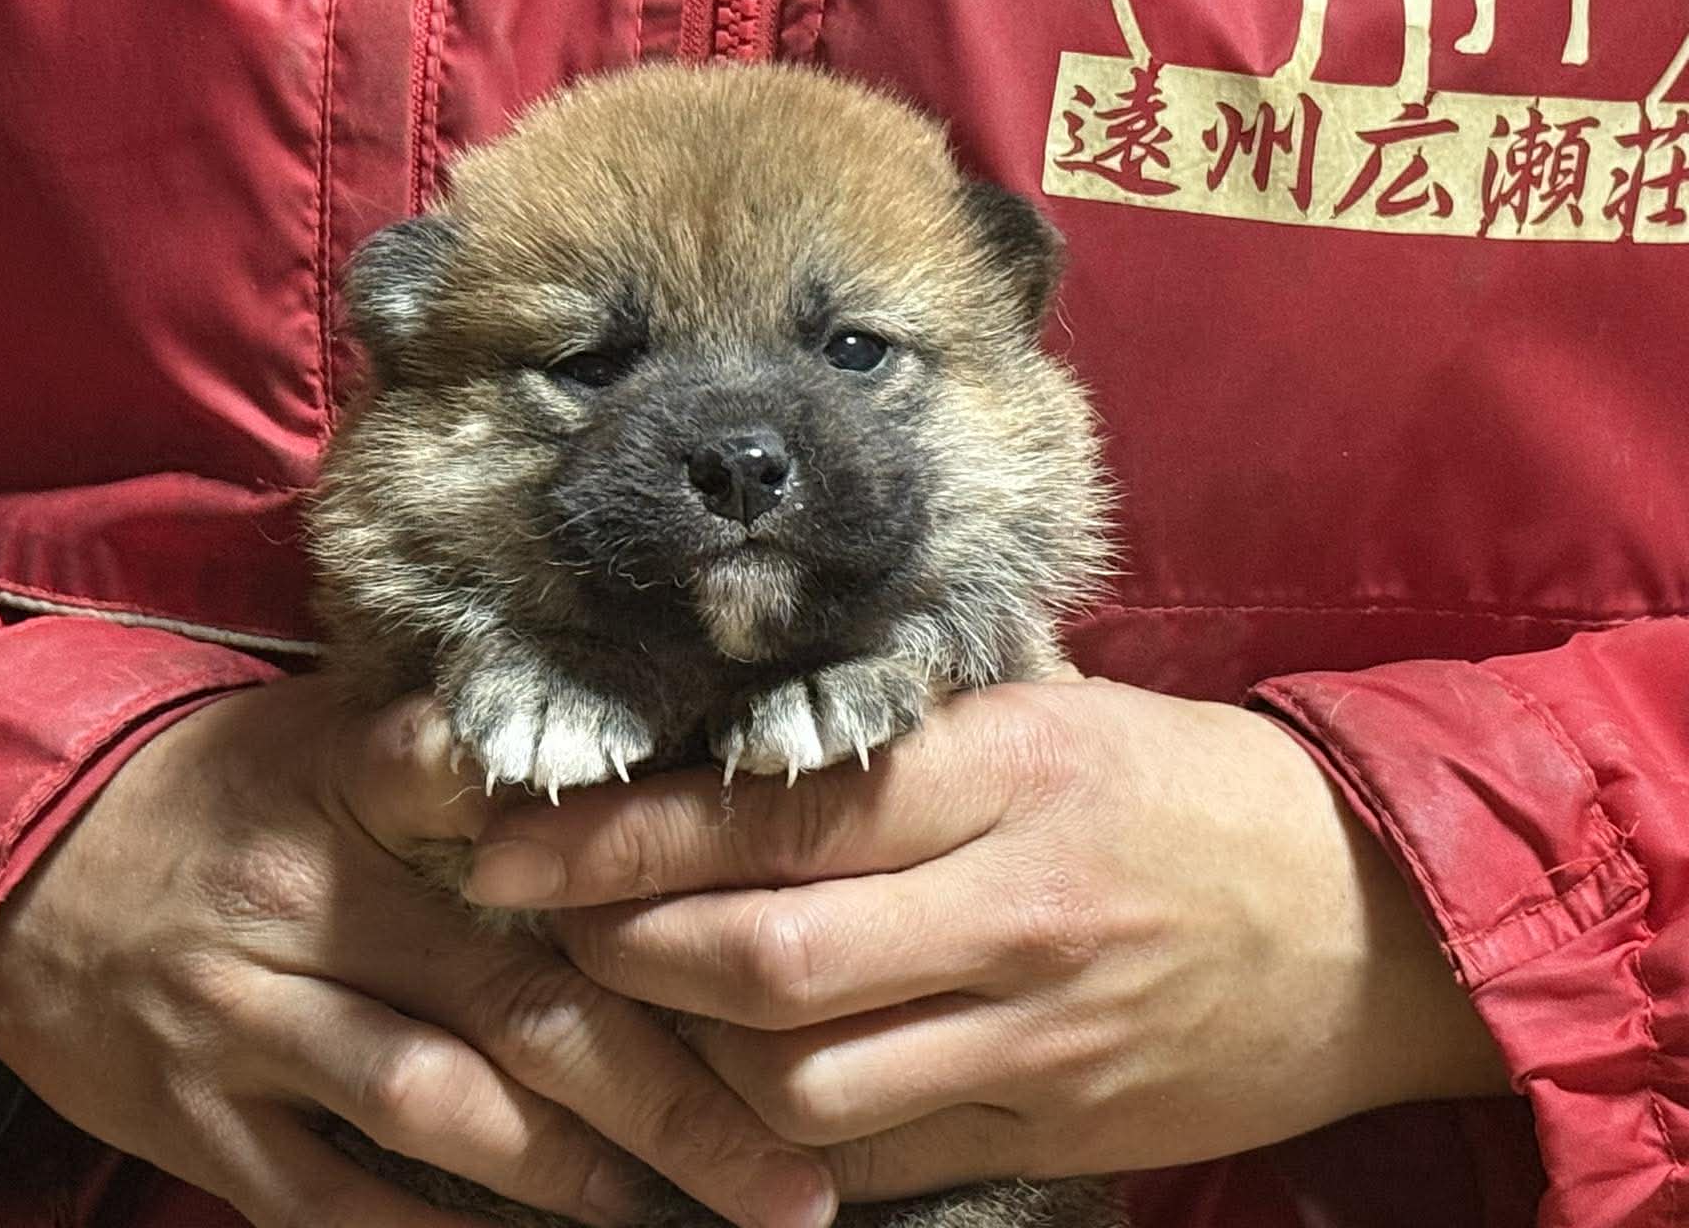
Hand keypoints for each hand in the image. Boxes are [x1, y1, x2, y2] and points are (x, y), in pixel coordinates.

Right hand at [0, 680, 835, 1227]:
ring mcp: (245, 1020)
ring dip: (573, 1175)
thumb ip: (454, 759)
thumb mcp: (320, 732)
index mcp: (348, 790)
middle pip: (512, 1002)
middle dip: (663, 1095)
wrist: (8, 861)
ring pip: (434, 1109)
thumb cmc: (210, 789)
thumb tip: (620, 773)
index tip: (759, 921)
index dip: (631, 868)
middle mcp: (307, 906)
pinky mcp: (198, 1117)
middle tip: (786, 1172)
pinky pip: (329, 1199)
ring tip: (694, 1214)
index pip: (506, 810)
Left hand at [462, 679, 1509, 1199]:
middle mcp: (1013, 910)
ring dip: (681, 1059)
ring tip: (623, 1010)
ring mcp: (1034, 1041)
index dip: (620, 835)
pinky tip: (723, 1097)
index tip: (510, 839)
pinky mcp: (1054, 1135)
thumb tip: (710, 736)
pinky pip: (873, 1162)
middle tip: (539, 927)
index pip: (773, 810)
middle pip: (761, 960)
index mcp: (1006, 774)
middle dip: (617, 952)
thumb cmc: (1180, 786)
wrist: (1367, 919)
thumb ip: (897, 737)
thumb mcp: (1051, 713)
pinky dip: (777, 1141)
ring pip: (799, 1085)